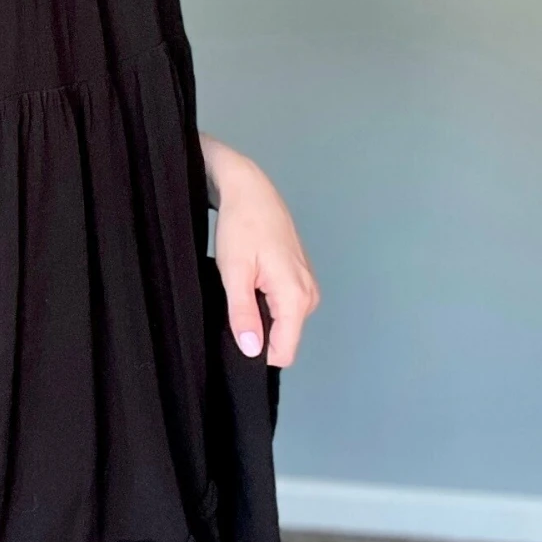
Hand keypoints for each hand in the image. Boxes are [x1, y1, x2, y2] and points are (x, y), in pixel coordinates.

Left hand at [210, 147, 319, 367]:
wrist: (249, 189)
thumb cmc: (240, 226)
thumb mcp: (234, 272)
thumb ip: (244, 314)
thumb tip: (252, 351)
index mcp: (296, 297)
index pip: (284, 351)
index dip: (257, 352)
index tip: (234, 334)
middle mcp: (309, 295)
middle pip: (284, 337)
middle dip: (257, 331)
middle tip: (232, 305)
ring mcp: (307, 285)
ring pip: (283, 321)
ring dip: (260, 314)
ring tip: (241, 287)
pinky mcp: (300, 277)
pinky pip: (284, 305)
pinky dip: (265, 301)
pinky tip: (250, 280)